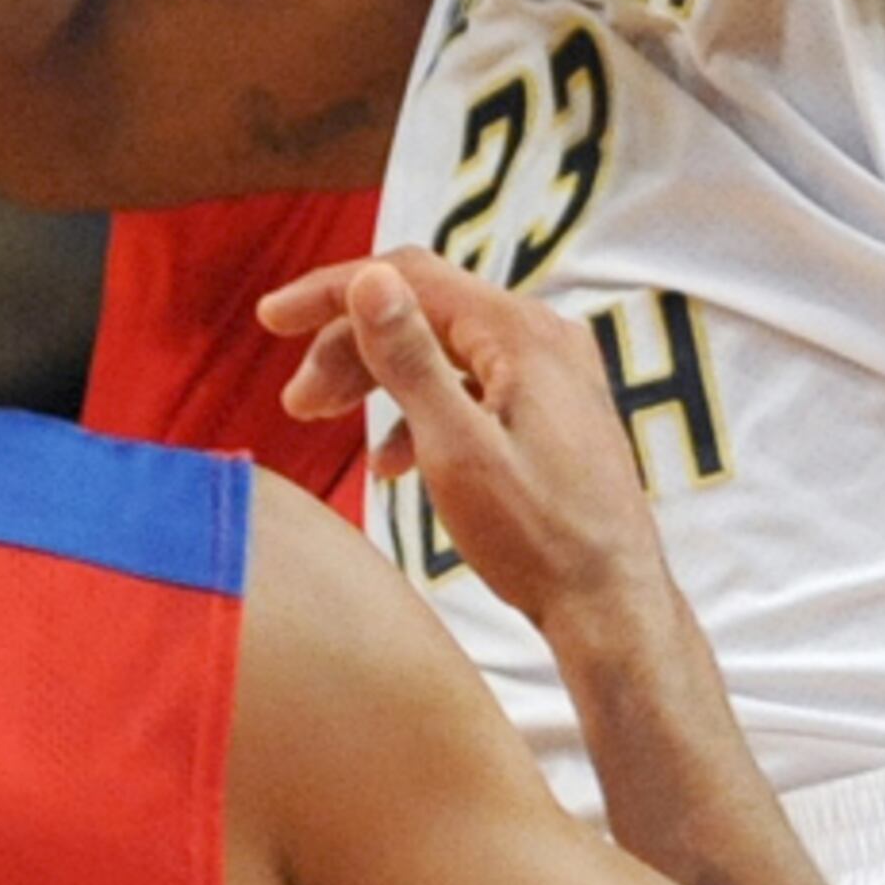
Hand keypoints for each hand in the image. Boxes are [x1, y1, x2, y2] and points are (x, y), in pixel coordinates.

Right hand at [260, 247, 669, 641]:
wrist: (612, 607)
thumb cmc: (538, 538)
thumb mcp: (455, 448)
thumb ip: (409, 359)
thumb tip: (370, 278)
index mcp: (520, 333)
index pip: (407, 277)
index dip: (331, 292)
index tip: (272, 320)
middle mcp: (542, 337)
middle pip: (422, 312)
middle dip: (349, 347)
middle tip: (299, 403)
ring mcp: (552, 373)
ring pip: (443, 350)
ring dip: (378, 379)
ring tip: (326, 422)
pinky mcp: (553, 410)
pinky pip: (471, 385)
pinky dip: (420, 408)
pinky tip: (390, 460)